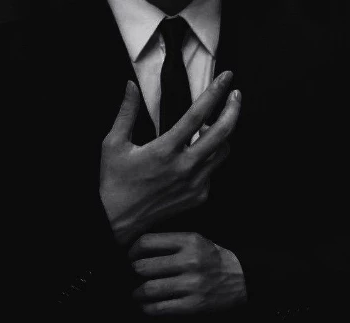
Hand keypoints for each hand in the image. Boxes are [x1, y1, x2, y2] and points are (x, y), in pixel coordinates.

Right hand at [99, 72, 240, 245]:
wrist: (119, 218)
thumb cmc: (114, 181)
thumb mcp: (113, 144)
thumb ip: (126, 113)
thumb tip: (131, 86)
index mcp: (165, 150)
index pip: (197, 115)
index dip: (215, 92)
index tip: (226, 77)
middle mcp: (185, 167)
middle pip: (222, 133)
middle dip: (234, 110)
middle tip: (236, 96)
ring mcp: (194, 184)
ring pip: (222, 153)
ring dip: (223, 136)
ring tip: (211, 128)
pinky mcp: (198, 196)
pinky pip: (213, 172)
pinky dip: (209, 159)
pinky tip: (196, 156)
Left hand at [129, 233, 246, 315]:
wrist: (242, 278)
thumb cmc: (213, 258)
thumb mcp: (197, 240)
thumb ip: (171, 242)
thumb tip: (139, 250)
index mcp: (189, 241)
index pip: (148, 242)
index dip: (133, 250)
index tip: (131, 256)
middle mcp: (190, 261)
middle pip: (144, 266)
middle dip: (133, 272)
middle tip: (132, 274)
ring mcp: (191, 284)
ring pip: (149, 289)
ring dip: (137, 292)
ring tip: (137, 293)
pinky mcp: (194, 305)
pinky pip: (160, 308)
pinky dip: (147, 308)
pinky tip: (146, 306)